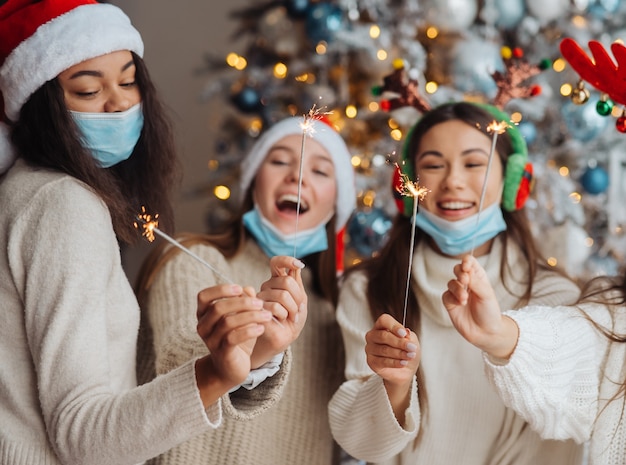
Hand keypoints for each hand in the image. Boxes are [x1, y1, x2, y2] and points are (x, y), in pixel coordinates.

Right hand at [194, 283, 272, 405]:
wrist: (231, 368)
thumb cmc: (236, 338)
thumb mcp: (241, 317)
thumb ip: (243, 302)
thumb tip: (249, 289)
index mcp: (203, 314)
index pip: (203, 296)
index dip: (220, 290)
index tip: (240, 288)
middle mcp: (203, 326)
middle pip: (218, 308)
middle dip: (242, 302)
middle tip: (260, 303)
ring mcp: (211, 341)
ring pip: (227, 322)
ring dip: (251, 316)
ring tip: (266, 315)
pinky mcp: (222, 353)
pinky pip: (233, 338)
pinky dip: (249, 331)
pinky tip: (261, 328)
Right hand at [252, 255, 307, 366]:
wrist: (282, 339)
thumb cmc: (291, 320)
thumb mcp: (298, 301)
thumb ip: (296, 283)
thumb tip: (298, 265)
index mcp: (275, 282)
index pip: (277, 263)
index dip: (287, 260)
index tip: (299, 264)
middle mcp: (265, 287)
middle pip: (287, 282)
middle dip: (298, 297)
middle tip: (297, 310)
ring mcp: (259, 297)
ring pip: (282, 295)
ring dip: (292, 309)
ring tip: (289, 317)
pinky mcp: (256, 309)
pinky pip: (274, 307)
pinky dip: (284, 315)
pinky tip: (281, 321)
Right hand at [365, 313, 418, 424]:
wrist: (406, 373)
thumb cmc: (410, 354)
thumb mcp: (413, 343)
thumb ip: (409, 337)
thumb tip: (406, 335)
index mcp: (384, 327)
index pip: (383, 321)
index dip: (393, 326)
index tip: (404, 332)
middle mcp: (373, 336)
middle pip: (382, 335)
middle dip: (399, 342)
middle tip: (412, 349)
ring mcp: (370, 349)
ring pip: (381, 348)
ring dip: (397, 353)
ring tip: (409, 357)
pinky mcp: (371, 362)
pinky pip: (379, 361)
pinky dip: (393, 363)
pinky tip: (402, 365)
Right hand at [442, 254, 517, 358]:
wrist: (486, 332)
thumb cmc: (490, 312)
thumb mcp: (487, 294)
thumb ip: (475, 281)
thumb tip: (465, 272)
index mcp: (478, 277)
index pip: (469, 262)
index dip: (466, 261)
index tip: (467, 267)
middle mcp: (467, 283)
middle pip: (457, 269)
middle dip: (460, 273)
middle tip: (465, 281)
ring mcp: (457, 293)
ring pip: (451, 282)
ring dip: (457, 289)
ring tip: (464, 299)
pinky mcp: (450, 303)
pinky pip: (446, 295)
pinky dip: (452, 298)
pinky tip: (461, 304)